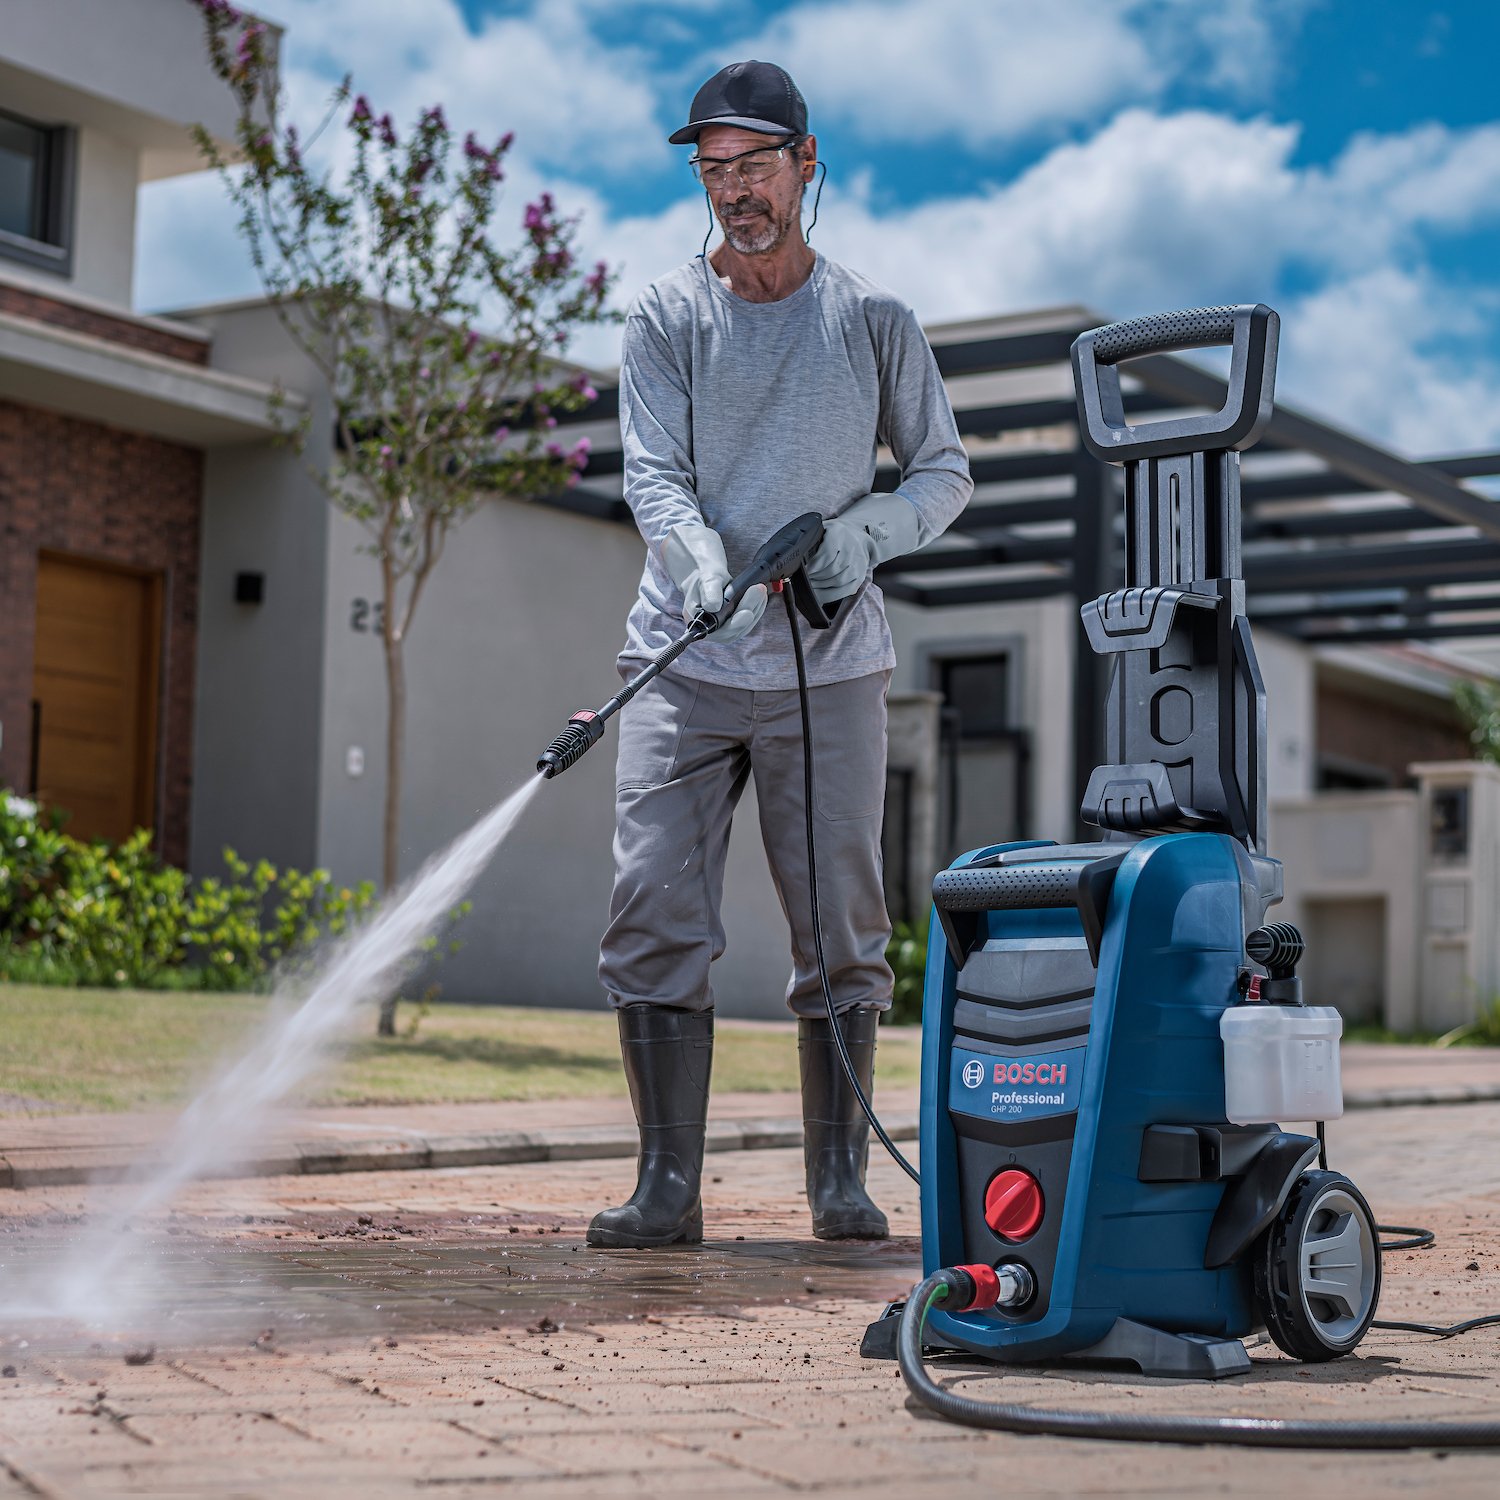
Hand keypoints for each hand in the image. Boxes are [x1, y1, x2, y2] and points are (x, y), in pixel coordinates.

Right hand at [662, 521, 767, 642]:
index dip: (735, 624)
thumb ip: (709, 592)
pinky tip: (761, 595)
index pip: (719, 631)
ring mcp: (724, 629)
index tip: (747, 612)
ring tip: (761, 589)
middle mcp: (711, 630)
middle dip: (749, 608)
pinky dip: (757, 607)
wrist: (707, 577)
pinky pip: (749, 620)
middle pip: (736, 628)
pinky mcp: (734, 624)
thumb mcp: (706, 580)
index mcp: (697, 622)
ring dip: (756, 607)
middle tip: (758, 590)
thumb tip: (714, 606)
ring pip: (745, 625)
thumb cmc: (704, 578)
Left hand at [803, 515, 870, 605]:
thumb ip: (810, 542)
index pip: (827, 554)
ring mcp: (858, 563)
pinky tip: (819, 595)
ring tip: (809, 588)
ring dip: (821, 588)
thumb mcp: (820, 530)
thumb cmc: (831, 535)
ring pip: (838, 581)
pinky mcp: (860, 576)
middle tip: (802, 582)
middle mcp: (851, 547)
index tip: (803, 572)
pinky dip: (830, 595)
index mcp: (838, 533)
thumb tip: (796, 562)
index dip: (814, 566)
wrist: (856, 535)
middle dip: (814, 578)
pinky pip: (846, 590)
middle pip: (831, 570)